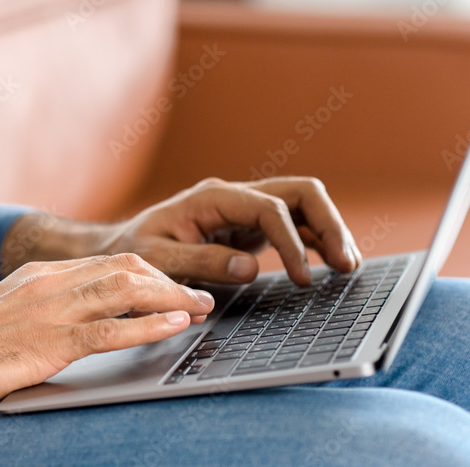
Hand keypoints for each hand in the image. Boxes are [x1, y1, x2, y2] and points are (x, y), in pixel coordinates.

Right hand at [0, 253, 214, 419]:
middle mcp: (48, 283)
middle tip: (199, 294)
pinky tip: (175, 327)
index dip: (148, 272)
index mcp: (38, 274)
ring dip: (171, 298)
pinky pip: (110, 329)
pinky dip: (149, 326)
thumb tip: (76, 316)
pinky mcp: (49, 342)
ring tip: (201, 307)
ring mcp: (49, 310)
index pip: (107, 262)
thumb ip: (40, 307)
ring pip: (125, 290)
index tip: (172, 285)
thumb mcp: (6, 313)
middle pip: (124, 268)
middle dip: (167, 280)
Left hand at [98, 177, 360, 286]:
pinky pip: (294, 224)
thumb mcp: (156, 260)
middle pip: (299, 191)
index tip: (302, 278)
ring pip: (303, 204)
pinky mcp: (250, 227)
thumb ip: (200, 262)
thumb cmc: (134, 251)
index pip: (268, 207)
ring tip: (348, 266)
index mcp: (211, 197)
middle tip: (346, 263)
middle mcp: (234, 197)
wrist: (121, 247)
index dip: (291, 241)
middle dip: (329, 222)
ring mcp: (245, 210)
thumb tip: (249, 268)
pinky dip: (315, 241)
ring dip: (329, 230)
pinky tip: (331, 264)